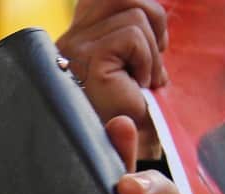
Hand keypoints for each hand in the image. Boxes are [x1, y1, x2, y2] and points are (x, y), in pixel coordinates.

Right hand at [56, 0, 166, 143]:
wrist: (124, 147)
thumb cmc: (128, 113)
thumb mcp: (132, 62)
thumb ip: (134, 33)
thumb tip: (153, 10)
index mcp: (76, 38)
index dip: (137, 6)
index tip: (154, 41)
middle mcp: (69, 39)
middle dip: (153, 19)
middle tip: (155, 57)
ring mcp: (76, 47)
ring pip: (135, 13)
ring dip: (152, 50)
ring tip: (142, 79)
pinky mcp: (90, 58)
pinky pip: (134, 36)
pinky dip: (147, 61)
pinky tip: (137, 85)